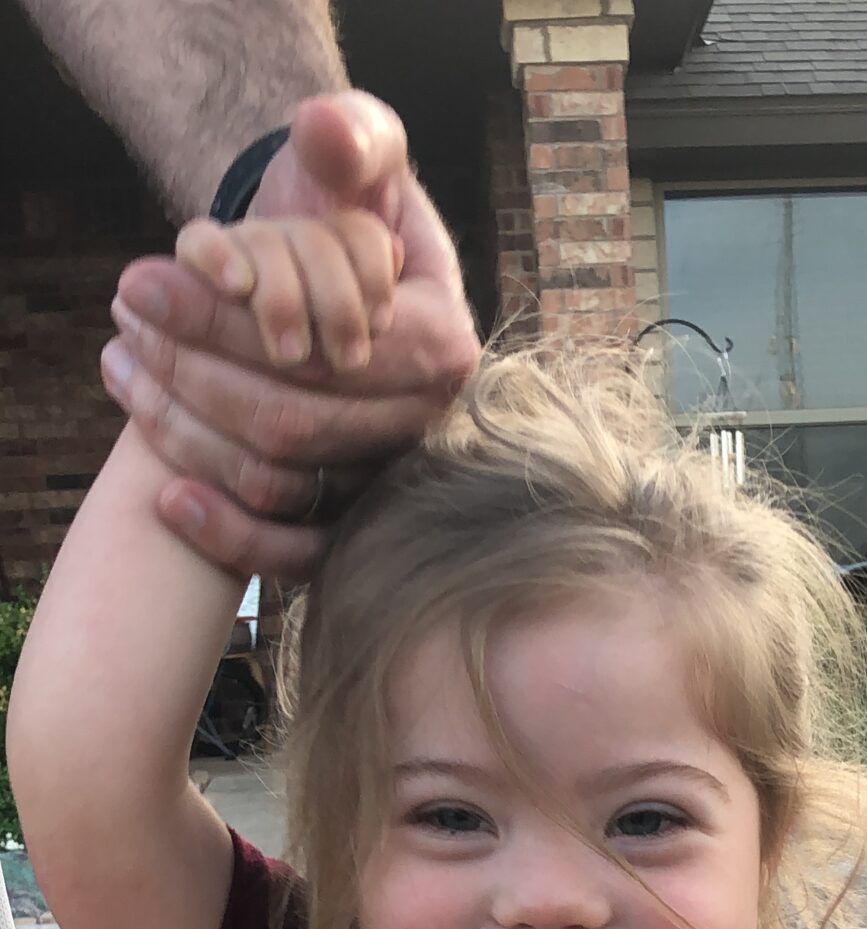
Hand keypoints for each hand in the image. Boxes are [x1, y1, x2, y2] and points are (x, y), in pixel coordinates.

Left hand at [99, 91, 479, 579]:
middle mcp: (423, 428)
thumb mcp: (359, 159)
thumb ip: (353, 139)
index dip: (229, 323)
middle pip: (295, 423)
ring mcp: (387, 483)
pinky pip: (292, 554)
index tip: (141, 281)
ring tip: (124, 371)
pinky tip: (166, 495)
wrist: (339, 274)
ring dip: (188, 436)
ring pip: (279, 482)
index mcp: (441, 347)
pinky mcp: (350, 526)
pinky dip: (227, 533)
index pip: (328, 354)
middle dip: (194, 371)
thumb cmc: (347, 215)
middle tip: (123, 325)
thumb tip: (325, 134)